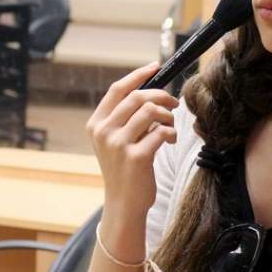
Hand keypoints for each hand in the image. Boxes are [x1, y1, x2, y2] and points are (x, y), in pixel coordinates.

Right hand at [86, 62, 179, 218]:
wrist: (123, 203)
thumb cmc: (124, 169)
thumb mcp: (116, 140)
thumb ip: (126, 118)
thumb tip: (153, 91)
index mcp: (96, 124)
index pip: (118, 89)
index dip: (138, 75)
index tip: (156, 67)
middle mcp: (104, 132)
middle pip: (137, 97)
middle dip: (161, 95)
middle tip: (174, 103)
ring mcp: (118, 145)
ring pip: (150, 111)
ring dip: (167, 115)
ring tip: (171, 125)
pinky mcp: (136, 158)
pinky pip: (161, 131)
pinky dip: (170, 133)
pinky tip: (170, 140)